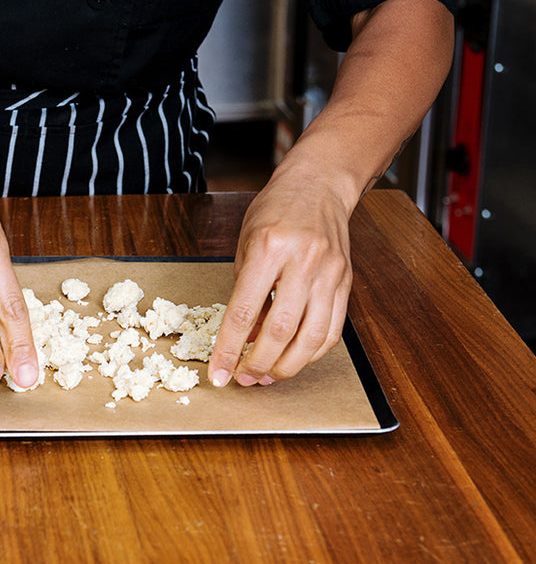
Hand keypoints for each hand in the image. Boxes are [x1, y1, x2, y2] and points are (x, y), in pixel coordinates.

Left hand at [207, 171, 353, 386]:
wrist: (319, 184)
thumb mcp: (246, 245)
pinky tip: (294, 360)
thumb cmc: (275, 211)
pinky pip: (333, 329)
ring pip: (311, 337)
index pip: (243, 311)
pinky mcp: (346, 282)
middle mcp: (302, 262)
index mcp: (268, 249)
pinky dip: (312, 353)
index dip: (228, 349)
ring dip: (287, 366)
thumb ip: (244, 292)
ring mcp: (329, 273)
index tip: (218, 373)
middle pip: (280, 330)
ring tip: (267, 377)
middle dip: (258, 363)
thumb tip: (243, 339)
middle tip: (243, 379)